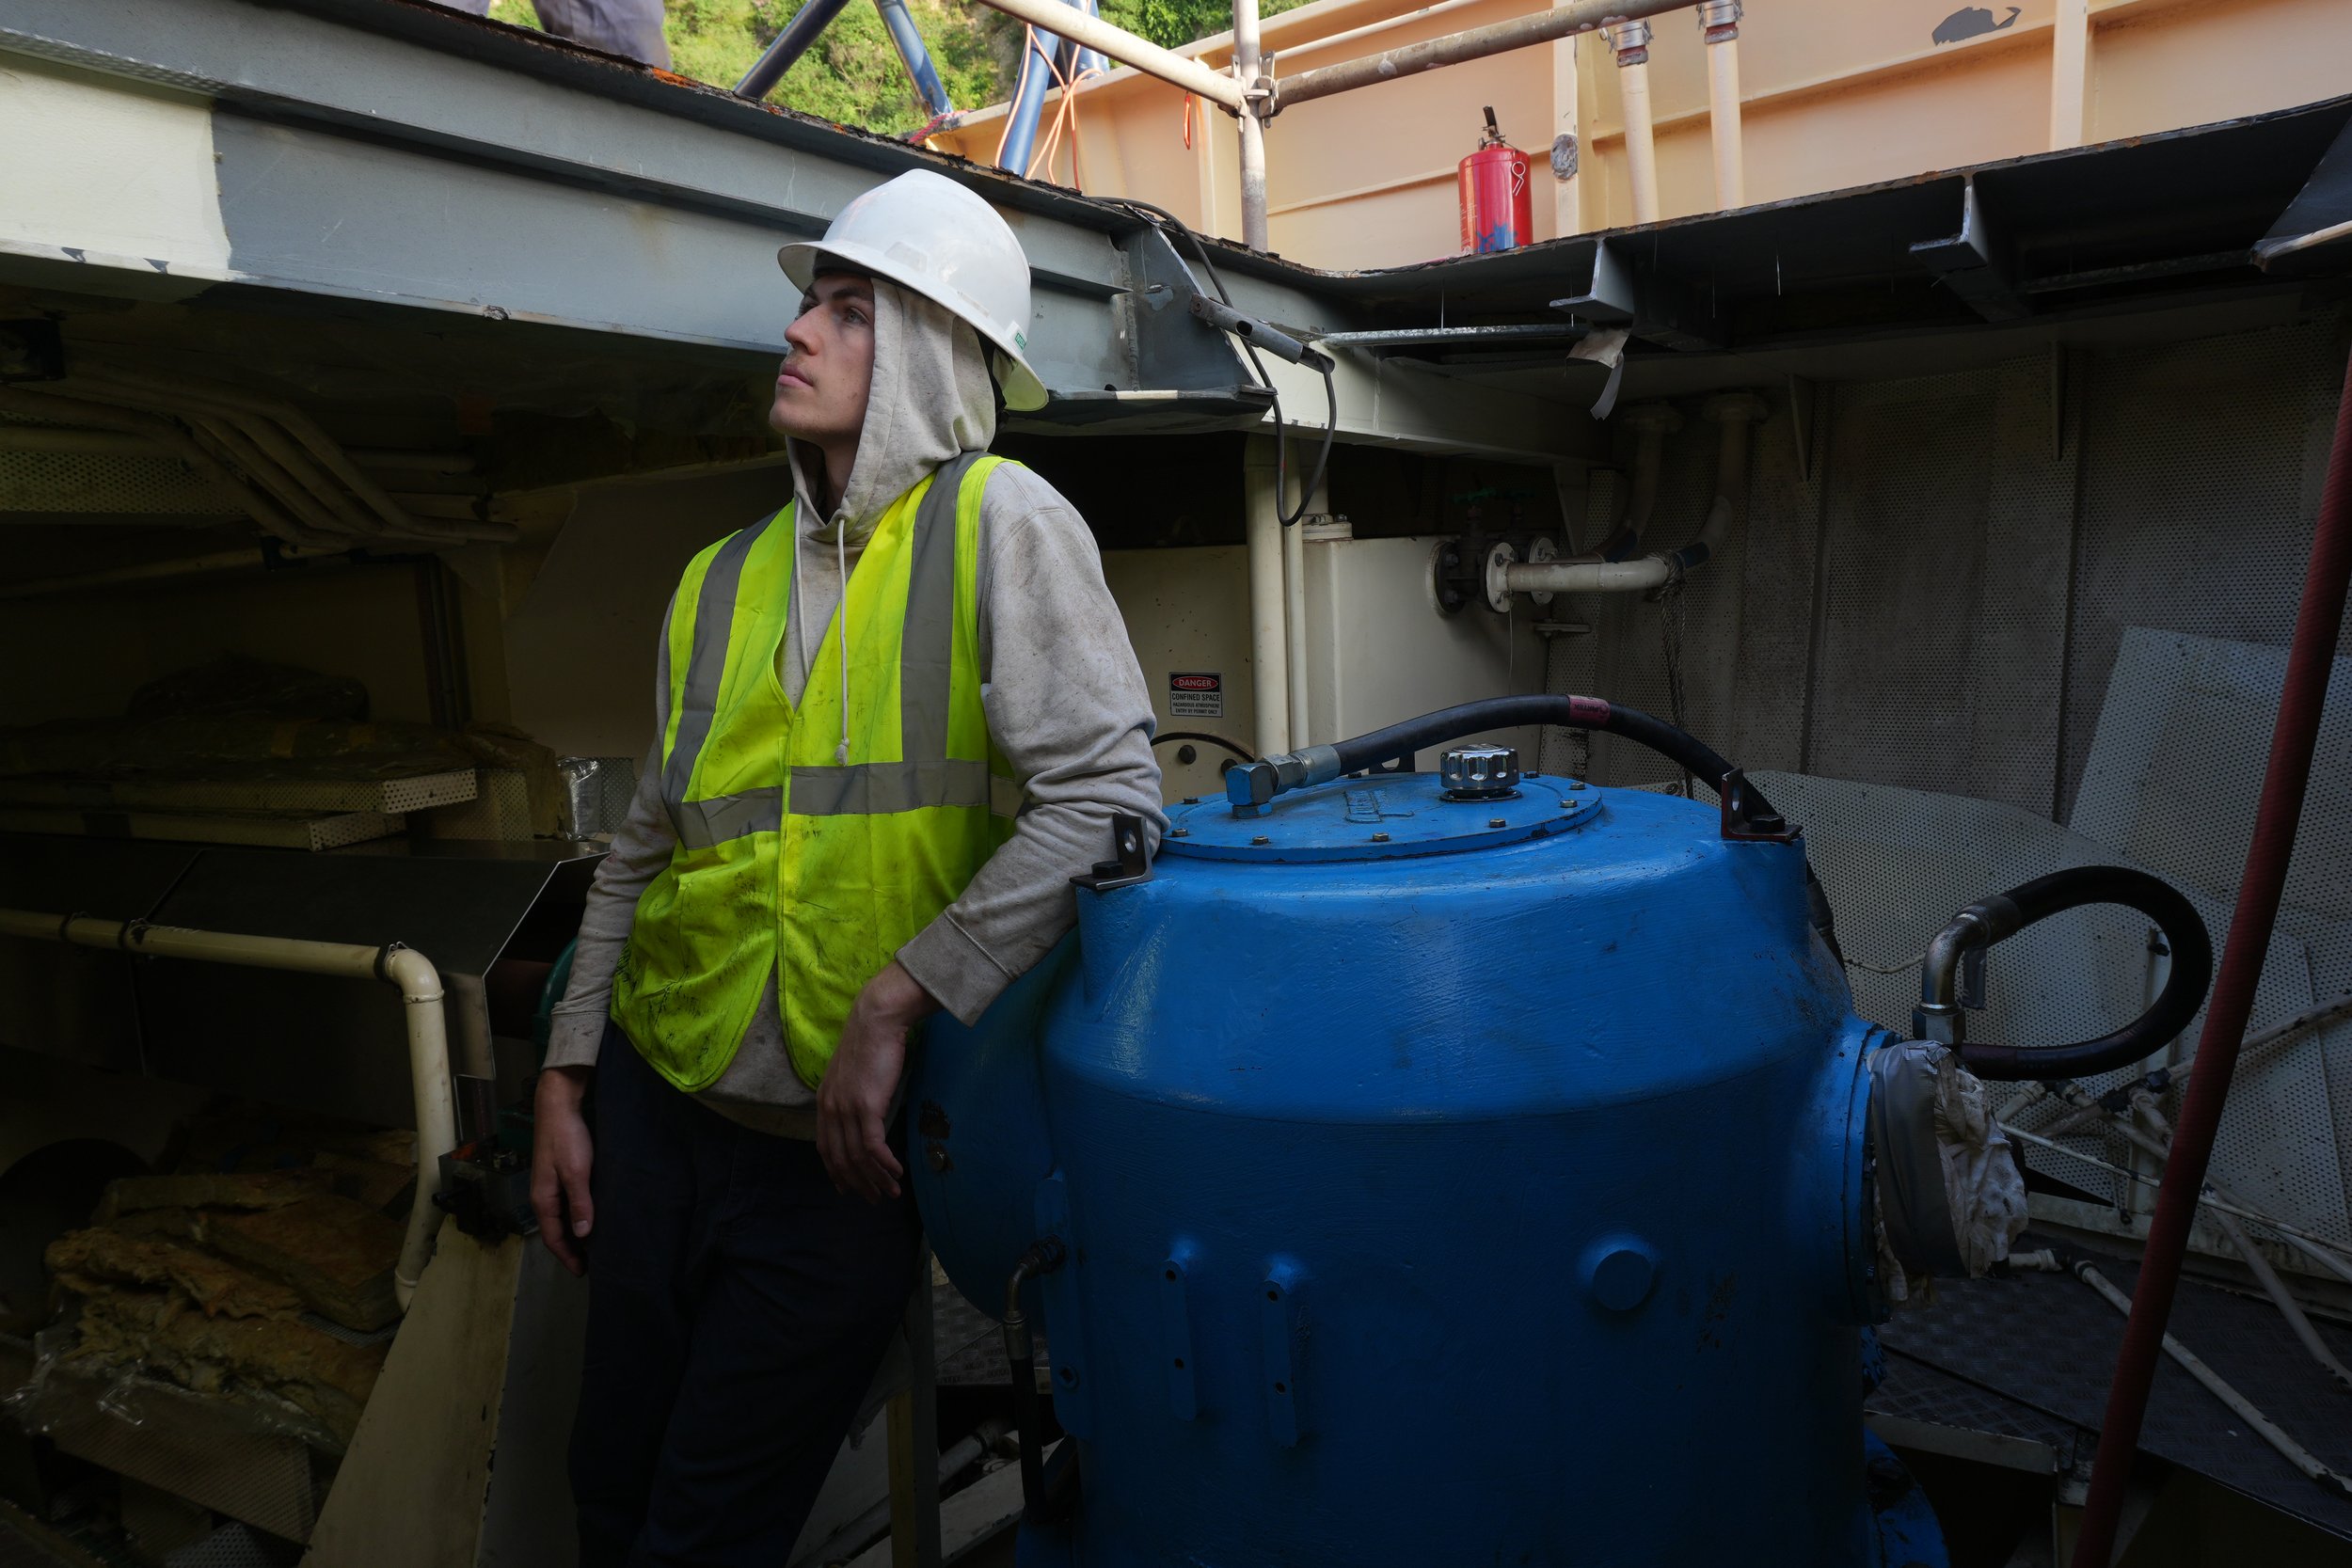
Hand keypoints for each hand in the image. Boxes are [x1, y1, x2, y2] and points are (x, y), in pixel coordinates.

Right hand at [531, 1065, 594, 1275]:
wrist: (559, 1105)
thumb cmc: (567, 1139)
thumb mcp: (577, 1172)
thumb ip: (580, 1204)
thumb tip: (582, 1235)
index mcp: (543, 1199)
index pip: (553, 1237)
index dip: (567, 1256)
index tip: (583, 1271)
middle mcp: (543, 1196)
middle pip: (555, 1230)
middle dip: (571, 1248)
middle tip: (591, 1263)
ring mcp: (549, 1185)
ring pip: (561, 1218)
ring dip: (574, 1233)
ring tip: (593, 1244)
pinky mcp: (559, 1174)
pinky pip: (566, 1204)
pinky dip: (576, 1216)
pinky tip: (590, 1217)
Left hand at [818, 961, 937, 1202]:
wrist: (877, 1018)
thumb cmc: (872, 1039)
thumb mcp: (854, 1071)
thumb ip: (854, 1092)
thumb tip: (867, 1110)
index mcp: (825, 1100)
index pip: (825, 1146)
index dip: (836, 1170)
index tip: (848, 1186)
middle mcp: (831, 1108)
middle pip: (840, 1158)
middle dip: (858, 1182)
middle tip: (873, 1199)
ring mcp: (847, 1109)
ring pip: (858, 1157)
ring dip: (875, 1179)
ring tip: (891, 1192)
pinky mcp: (866, 1107)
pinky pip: (874, 1147)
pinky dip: (885, 1165)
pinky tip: (897, 1173)